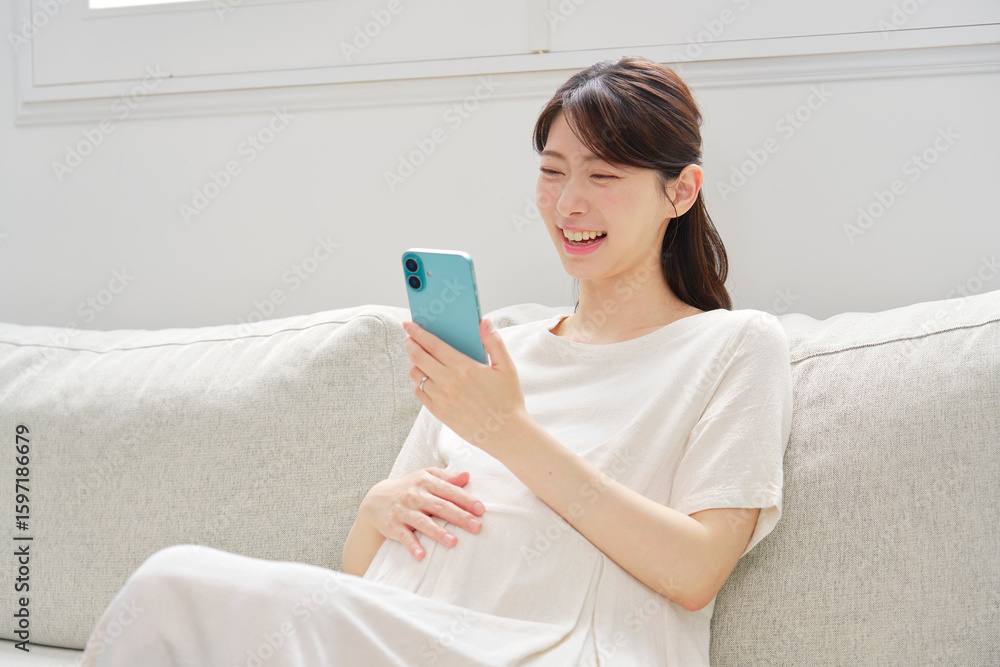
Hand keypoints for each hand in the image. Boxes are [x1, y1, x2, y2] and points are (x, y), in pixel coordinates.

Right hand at [359, 467, 484, 559]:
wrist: (377, 499)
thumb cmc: (410, 488)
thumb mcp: (426, 477)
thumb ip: (447, 477)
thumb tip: (467, 475)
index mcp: (426, 482)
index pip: (449, 491)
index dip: (466, 500)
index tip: (480, 509)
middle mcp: (415, 496)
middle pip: (440, 506)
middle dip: (459, 517)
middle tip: (477, 527)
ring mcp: (403, 511)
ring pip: (422, 522)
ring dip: (438, 532)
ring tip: (453, 542)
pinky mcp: (393, 525)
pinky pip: (403, 536)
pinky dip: (412, 546)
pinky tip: (421, 555)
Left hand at [404, 318, 526, 455]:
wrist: (506, 433)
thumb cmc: (508, 399)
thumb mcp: (506, 367)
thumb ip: (494, 342)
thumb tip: (483, 321)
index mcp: (464, 367)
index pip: (432, 344)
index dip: (417, 332)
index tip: (409, 324)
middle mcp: (448, 382)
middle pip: (418, 357)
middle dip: (410, 344)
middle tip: (408, 338)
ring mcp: (441, 399)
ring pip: (416, 375)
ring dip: (412, 362)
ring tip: (415, 356)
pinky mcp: (439, 413)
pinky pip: (420, 393)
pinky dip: (417, 382)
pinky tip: (422, 377)